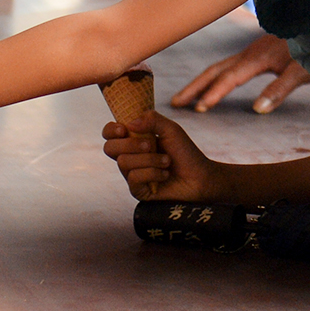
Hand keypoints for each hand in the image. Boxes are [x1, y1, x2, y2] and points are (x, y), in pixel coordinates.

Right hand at [103, 111, 218, 201]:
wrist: (199, 176)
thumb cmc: (185, 152)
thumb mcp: (171, 129)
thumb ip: (152, 120)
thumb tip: (129, 124)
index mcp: (133, 140)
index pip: (110, 134)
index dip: (111, 130)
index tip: (123, 129)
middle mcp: (130, 157)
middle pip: (109, 148)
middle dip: (130, 144)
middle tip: (150, 144)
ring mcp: (132, 174)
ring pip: (123, 162)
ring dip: (149, 159)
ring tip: (166, 161)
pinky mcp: (138, 191)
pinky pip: (133, 178)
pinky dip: (152, 173)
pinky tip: (165, 174)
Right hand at [170, 33, 309, 113]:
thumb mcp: (301, 70)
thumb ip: (280, 88)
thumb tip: (257, 108)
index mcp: (258, 58)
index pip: (230, 78)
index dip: (214, 93)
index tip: (200, 109)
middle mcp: (249, 53)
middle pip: (215, 70)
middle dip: (195, 87)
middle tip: (176, 103)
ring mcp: (250, 51)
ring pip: (218, 67)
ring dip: (200, 82)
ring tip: (185, 98)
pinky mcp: (254, 52)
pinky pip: (226, 65)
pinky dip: (213, 76)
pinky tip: (211, 84)